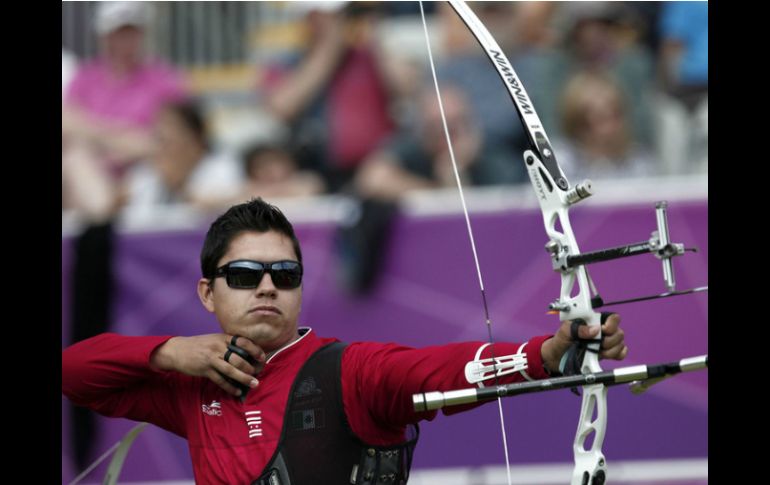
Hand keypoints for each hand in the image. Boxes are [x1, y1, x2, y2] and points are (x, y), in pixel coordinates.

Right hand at [151, 334, 265, 396]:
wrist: (177, 351)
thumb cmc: (198, 345)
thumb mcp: (214, 339)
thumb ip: (228, 344)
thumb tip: (246, 354)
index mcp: (222, 338)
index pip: (243, 342)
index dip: (255, 350)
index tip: (262, 357)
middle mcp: (218, 347)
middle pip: (239, 358)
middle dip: (251, 368)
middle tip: (258, 373)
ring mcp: (211, 359)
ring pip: (231, 370)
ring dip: (244, 378)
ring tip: (253, 383)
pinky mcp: (205, 370)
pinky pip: (220, 380)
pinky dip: (230, 387)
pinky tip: (237, 391)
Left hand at [541, 313, 627, 373]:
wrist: (558, 357)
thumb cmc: (562, 340)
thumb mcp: (565, 331)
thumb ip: (579, 328)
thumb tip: (594, 329)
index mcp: (594, 320)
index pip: (613, 318)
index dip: (611, 324)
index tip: (602, 331)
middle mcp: (603, 330)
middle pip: (619, 333)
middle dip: (608, 341)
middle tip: (596, 344)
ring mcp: (607, 342)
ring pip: (620, 344)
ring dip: (609, 351)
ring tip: (596, 352)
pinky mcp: (608, 353)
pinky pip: (621, 353)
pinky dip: (616, 355)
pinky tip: (604, 355)